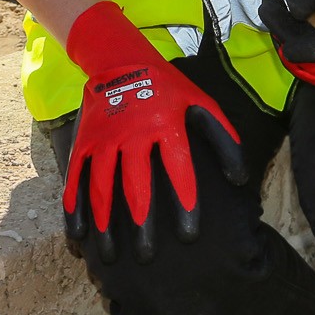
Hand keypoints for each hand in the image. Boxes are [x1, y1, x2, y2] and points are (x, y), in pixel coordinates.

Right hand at [60, 1, 246, 263]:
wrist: (118, 58)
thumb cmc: (166, 86)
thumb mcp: (200, 102)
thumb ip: (223, 138)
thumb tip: (240, 179)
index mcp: (165, 125)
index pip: (178, 170)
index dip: (185, 203)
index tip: (189, 234)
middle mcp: (132, 134)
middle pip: (136, 185)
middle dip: (142, 223)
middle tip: (147, 256)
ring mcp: (104, 138)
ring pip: (103, 186)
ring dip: (106, 222)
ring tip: (112, 255)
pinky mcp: (84, 140)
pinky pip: (77, 177)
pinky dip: (74, 206)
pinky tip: (78, 234)